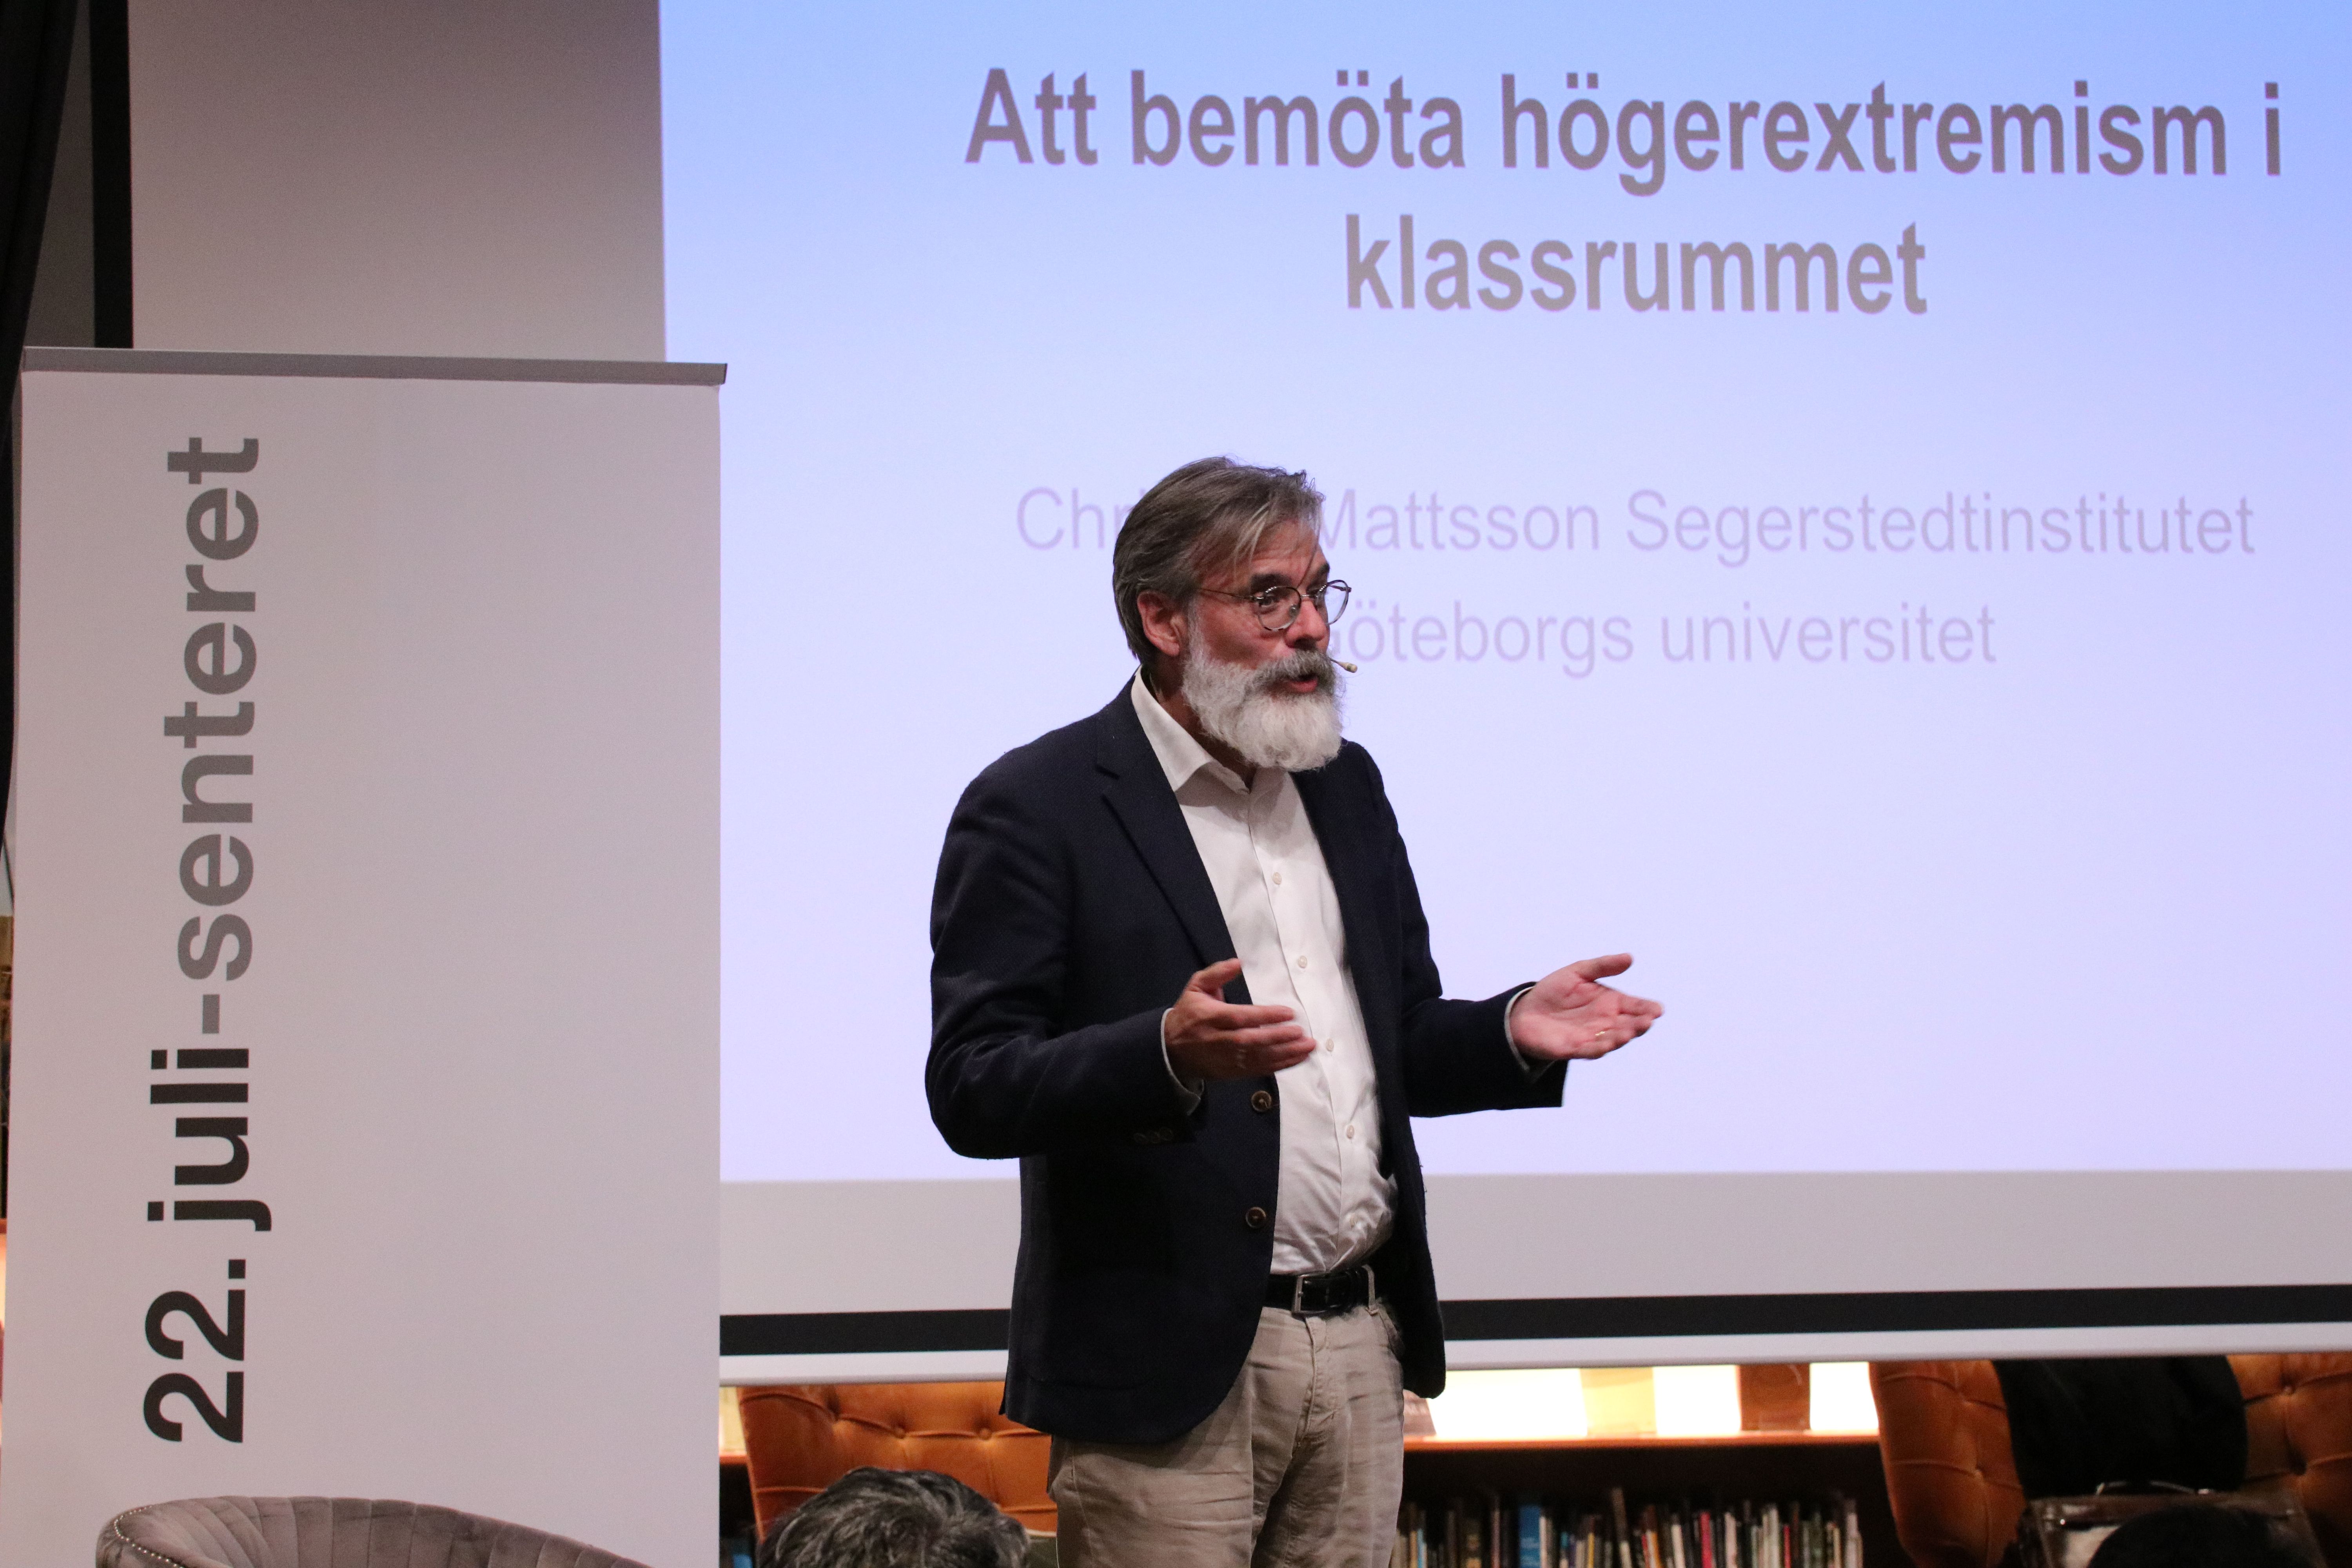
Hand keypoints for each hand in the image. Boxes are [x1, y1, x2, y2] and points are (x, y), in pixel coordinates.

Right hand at [1163, 958, 1313, 1081]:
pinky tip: (1296, 1059)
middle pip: (1252, 1040)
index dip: (1265, 1016)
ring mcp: (1226, 1059)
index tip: (1288, 1013)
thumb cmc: (1189, 1014)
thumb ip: (1216, 973)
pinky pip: (1258, 1069)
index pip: (1241, 1017)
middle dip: (1279, 1038)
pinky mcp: (1231, 1072)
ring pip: (1258, 1058)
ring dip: (1285, 1054)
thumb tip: (1237, 962)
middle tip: (1302, 1033)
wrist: (1171, 1050)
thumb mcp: (1196, 987)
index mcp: (1211, 1017)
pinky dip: (1278, 1066)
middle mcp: (1219, 1040)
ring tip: (1307, 1048)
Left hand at [1507, 953, 1662, 1061]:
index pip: (1634, 1006)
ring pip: (1613, 1039)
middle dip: (1639, 1024)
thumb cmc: (1554, 992)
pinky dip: (1599, 1048)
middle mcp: (1606, 1022)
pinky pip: (1590, 1050)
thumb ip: (1603, 965)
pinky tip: (1607, 1045)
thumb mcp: (1578, 972)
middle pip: (1629, 1025)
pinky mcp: (1575, 1049)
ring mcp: (1592, 1037)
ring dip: (1622, 1036)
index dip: (1647, 1008)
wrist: (1525, 1011)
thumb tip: (1629, 957)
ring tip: (1630, 1031)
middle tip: (1648, 1021)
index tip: (1658, 1009)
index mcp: (1611, 1002)